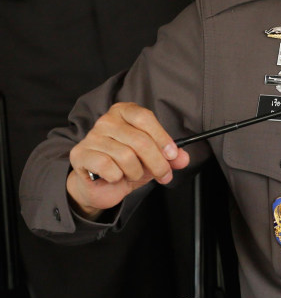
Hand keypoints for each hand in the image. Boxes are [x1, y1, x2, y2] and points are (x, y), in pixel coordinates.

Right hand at [67, 103, 189, 218]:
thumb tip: (183, 158)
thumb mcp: (153, 159)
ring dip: (136, 172)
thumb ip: (170, 157)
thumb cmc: (127, 165)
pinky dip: (117, 176)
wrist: (100, 186)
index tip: (172, 155)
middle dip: (157, 162)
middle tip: (164, 174)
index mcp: (124, 112)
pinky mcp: (80, 154)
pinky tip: (115, 176)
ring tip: (133, 174)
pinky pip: (108, 166)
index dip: (161, 137)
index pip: (145, 118)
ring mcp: (91, 136)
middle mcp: (106, 120)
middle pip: (139, 140)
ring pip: (126, 156)